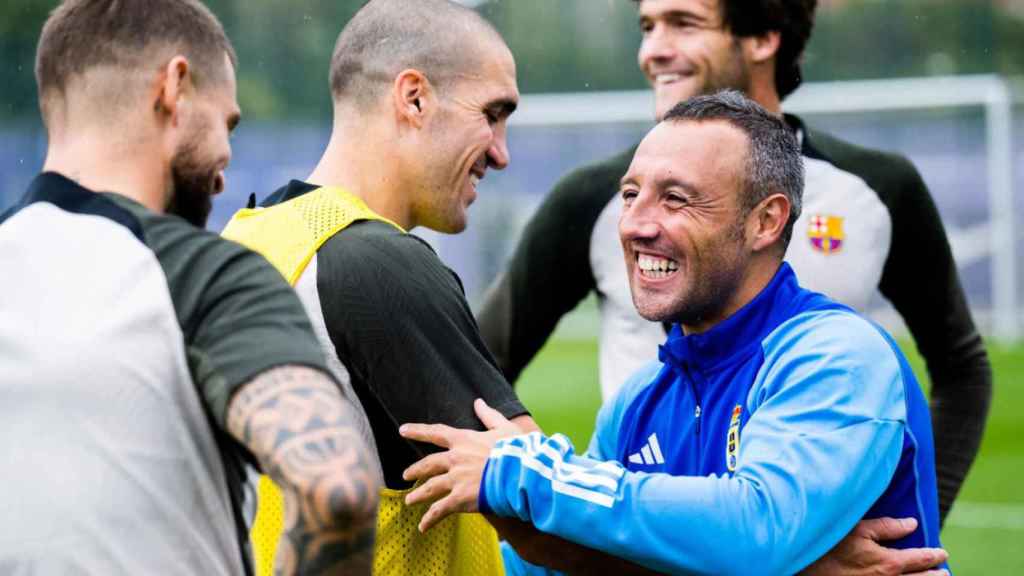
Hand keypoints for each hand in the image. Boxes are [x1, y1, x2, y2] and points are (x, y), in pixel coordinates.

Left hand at [399, 398, 522, 531]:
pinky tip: (423, 527)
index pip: (436, 432)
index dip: (418, 431)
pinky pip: (439, 510)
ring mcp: (456, 479)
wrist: (522, 472)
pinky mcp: (460, 499)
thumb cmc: (518, 449)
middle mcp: (455, 458)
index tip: (402, 430)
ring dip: (418, 495)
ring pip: (430, 488)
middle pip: (429, 464)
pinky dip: (430, 519)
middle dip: (415, 470)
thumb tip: (478, 401)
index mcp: (464, 439)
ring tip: (409, 502)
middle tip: (406, 476)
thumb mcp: (504, 428)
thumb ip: (489, 415)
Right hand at [801, 517, 948, 575]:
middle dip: (935, 575)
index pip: (919, 559)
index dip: (933, 556)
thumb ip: (886, 527)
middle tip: (944, 572)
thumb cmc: (829, 546)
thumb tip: (911, 524)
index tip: (942, 553)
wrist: (807, 569)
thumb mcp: (857, 529)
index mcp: (887, 563)